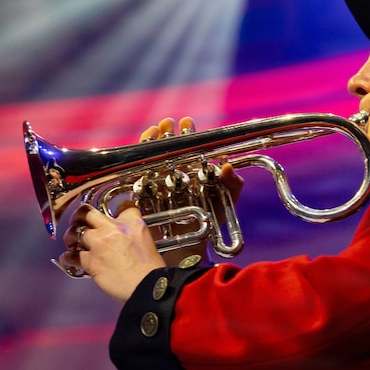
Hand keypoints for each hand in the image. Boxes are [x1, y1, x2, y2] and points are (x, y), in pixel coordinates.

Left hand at [57, 204, 162, 302]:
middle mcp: (113, 229)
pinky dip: (68, 257)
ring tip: (71, 242)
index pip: (122, 206)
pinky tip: (68, 259)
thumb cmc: (150, 270)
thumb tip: (125, 237)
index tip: (110, 214)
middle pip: (87, 212)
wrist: (147, 286)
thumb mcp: (147, 242)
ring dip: (70, 237)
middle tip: (77, 221)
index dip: (115, 209)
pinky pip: (71, 256)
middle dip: (79, 215)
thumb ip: (134, 235)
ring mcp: (100, 244)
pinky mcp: (91, 261)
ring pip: (75, 232)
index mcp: (132, 223)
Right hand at [138, 117, 242, 264]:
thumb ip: (232, 185)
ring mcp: (157, 184)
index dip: (187, 134)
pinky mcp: (142, 196)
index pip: (189, 147)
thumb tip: (227, 165)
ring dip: (150, 144)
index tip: (186, 121)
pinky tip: (140, 158)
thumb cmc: (210, 224)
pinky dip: (137, 166)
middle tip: (167, 122)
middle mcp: (174, 175)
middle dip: (166, 134)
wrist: (192, 248)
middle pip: (167, 149)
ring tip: (153, 131)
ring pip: (151, 159)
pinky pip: (137, 178)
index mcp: (193, 172)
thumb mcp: (225, 202)